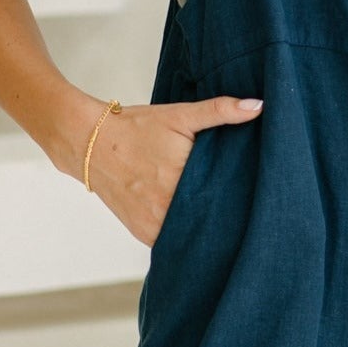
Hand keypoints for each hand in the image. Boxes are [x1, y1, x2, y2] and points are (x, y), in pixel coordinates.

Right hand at [75, 92, 262, 242]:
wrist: (89, 143)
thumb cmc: (137, 127)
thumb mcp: (179, 115)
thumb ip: (220, 111)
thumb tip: (258, 106)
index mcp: (183, 179)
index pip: (226, 198)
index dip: (241, 198)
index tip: (252, 194)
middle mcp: (167, 207)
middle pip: (210, 219)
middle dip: (224, 213)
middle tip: (238, 205)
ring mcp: (154, 224)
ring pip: (191, 233)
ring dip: (202, 225)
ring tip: (216, 214)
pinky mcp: (143, 233)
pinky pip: (172, 240)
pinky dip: (182, 232)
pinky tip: (191, 220)